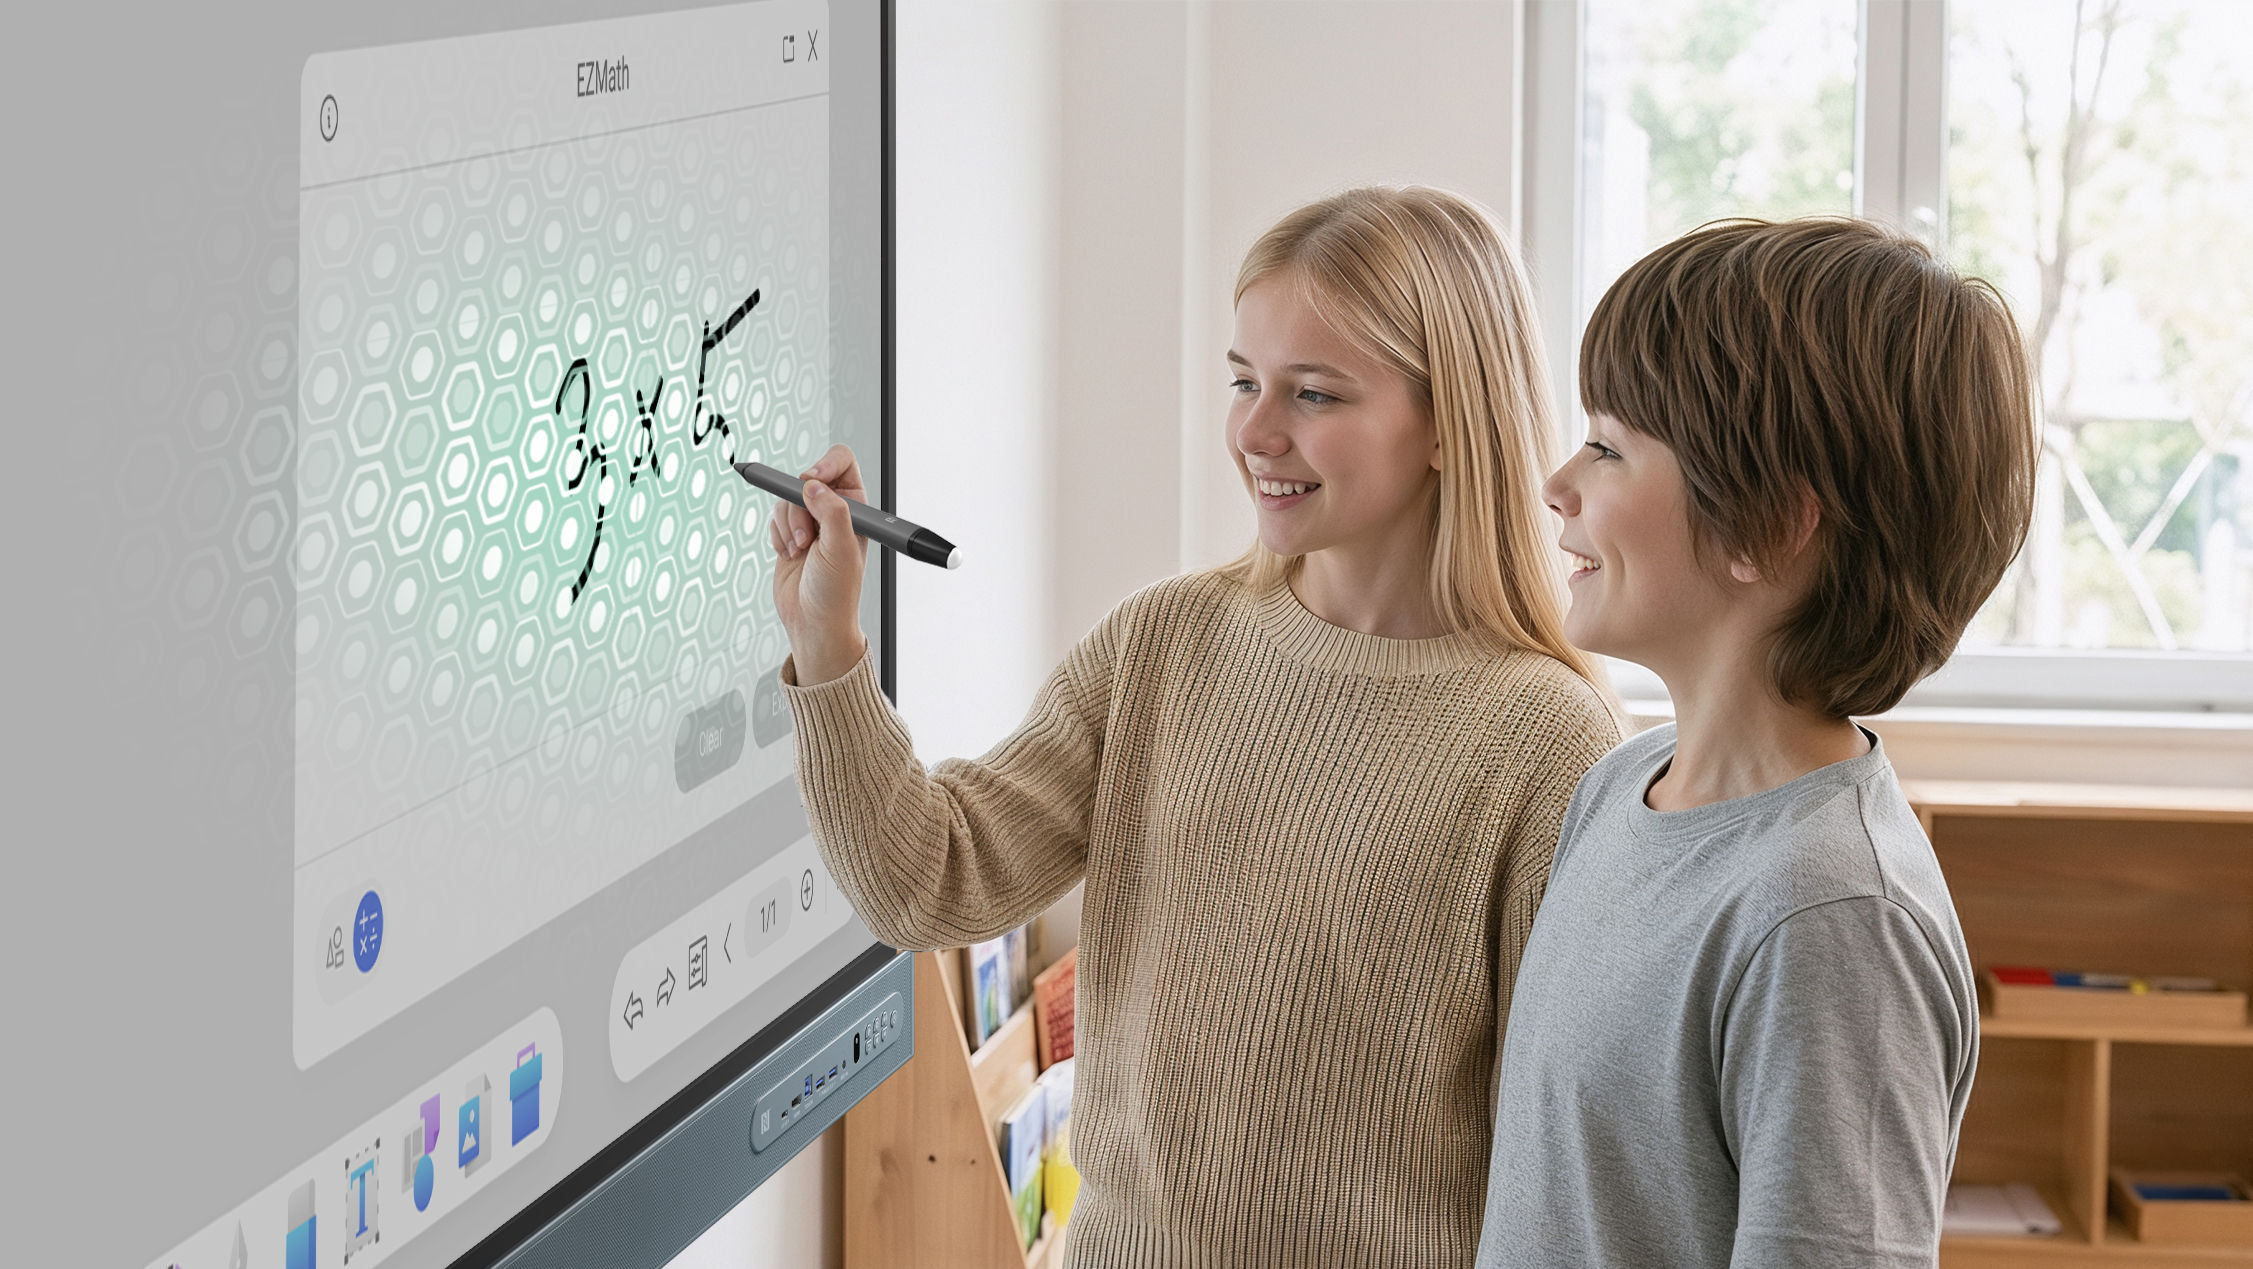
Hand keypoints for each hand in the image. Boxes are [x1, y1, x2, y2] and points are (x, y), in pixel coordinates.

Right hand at [767, 444, 869, 684]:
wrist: (814, 622)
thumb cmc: (837, 592)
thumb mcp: (840, 548)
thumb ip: (831, 511)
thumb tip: (811, 484)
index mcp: (856, 507)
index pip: (841, 462)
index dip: (823, 466)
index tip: (809, 482)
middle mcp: (834, 510)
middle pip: (805, 480)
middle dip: (799, 508)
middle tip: (806, 537)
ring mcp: (810, 522)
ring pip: (785, 500)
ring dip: (788, 526)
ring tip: (800, 552)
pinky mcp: (789, 534)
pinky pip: (773, 518)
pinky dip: (777, 536)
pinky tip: (790, 556)